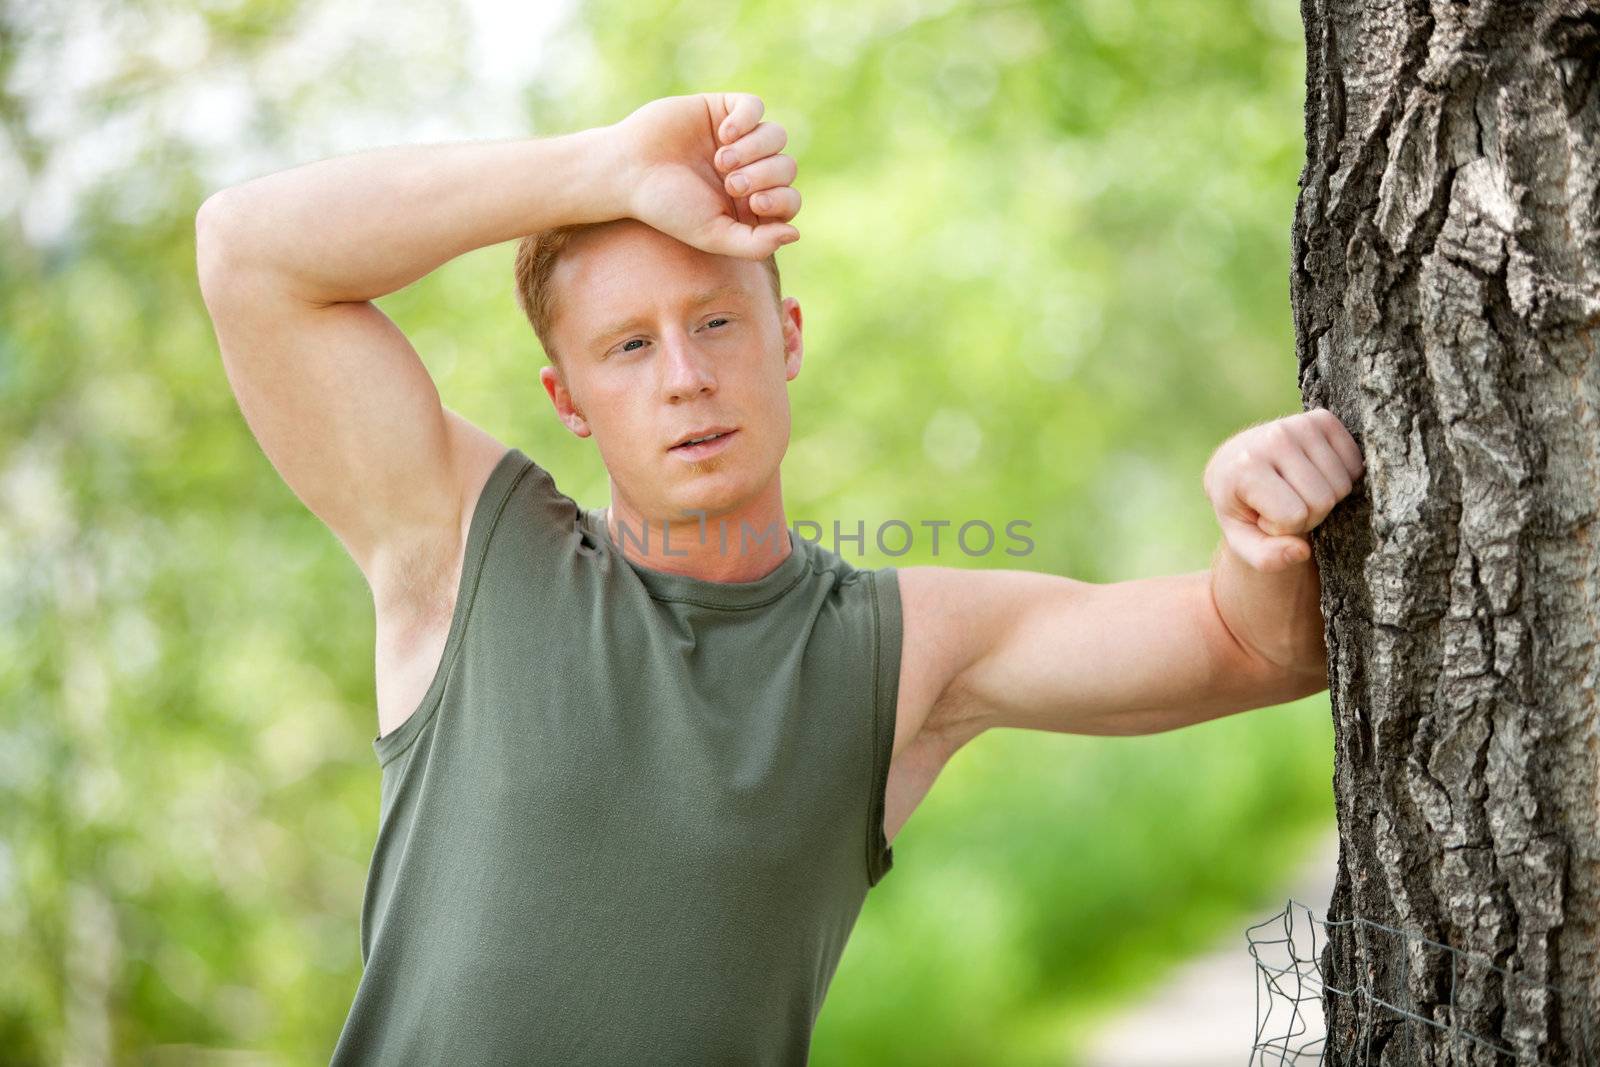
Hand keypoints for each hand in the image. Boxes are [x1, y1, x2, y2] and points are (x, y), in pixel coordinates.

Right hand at [606, 92, 800, 258]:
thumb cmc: (668, 208)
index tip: (751, 203)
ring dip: (755, 149)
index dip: (780, 199)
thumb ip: (755, 244)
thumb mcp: (714, 235)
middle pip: (786, 167)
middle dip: (764, 175)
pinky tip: (723, 133)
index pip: (789, 200)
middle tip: (730, 182)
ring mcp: (738, 139)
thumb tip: (795, 234)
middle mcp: (749, 170)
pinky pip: (756, 106)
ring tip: (722, 159)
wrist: (628, 171)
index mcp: (749, 204)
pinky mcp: (723, 109)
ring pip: (777, 136)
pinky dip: (747, 119)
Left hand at [1202, 409, 1363, 573]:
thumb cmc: (1241, 506)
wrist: (1235, 465)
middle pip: (1322, 500)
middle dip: (1307, 514)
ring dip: (1324, 497)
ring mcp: (1299, 423)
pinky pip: (1355, 464)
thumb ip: (1266, 557)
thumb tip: (1301, 552)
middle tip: (1282, 504)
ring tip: (1295, 490)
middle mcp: (1273, 438)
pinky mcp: (1322, 418)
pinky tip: (1313, 474)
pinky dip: (1340, 477)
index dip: (1283, 527)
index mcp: (1245, 467)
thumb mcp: (1242, 539)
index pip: (1293, 516)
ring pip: (1341, 485)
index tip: (1263, 515)